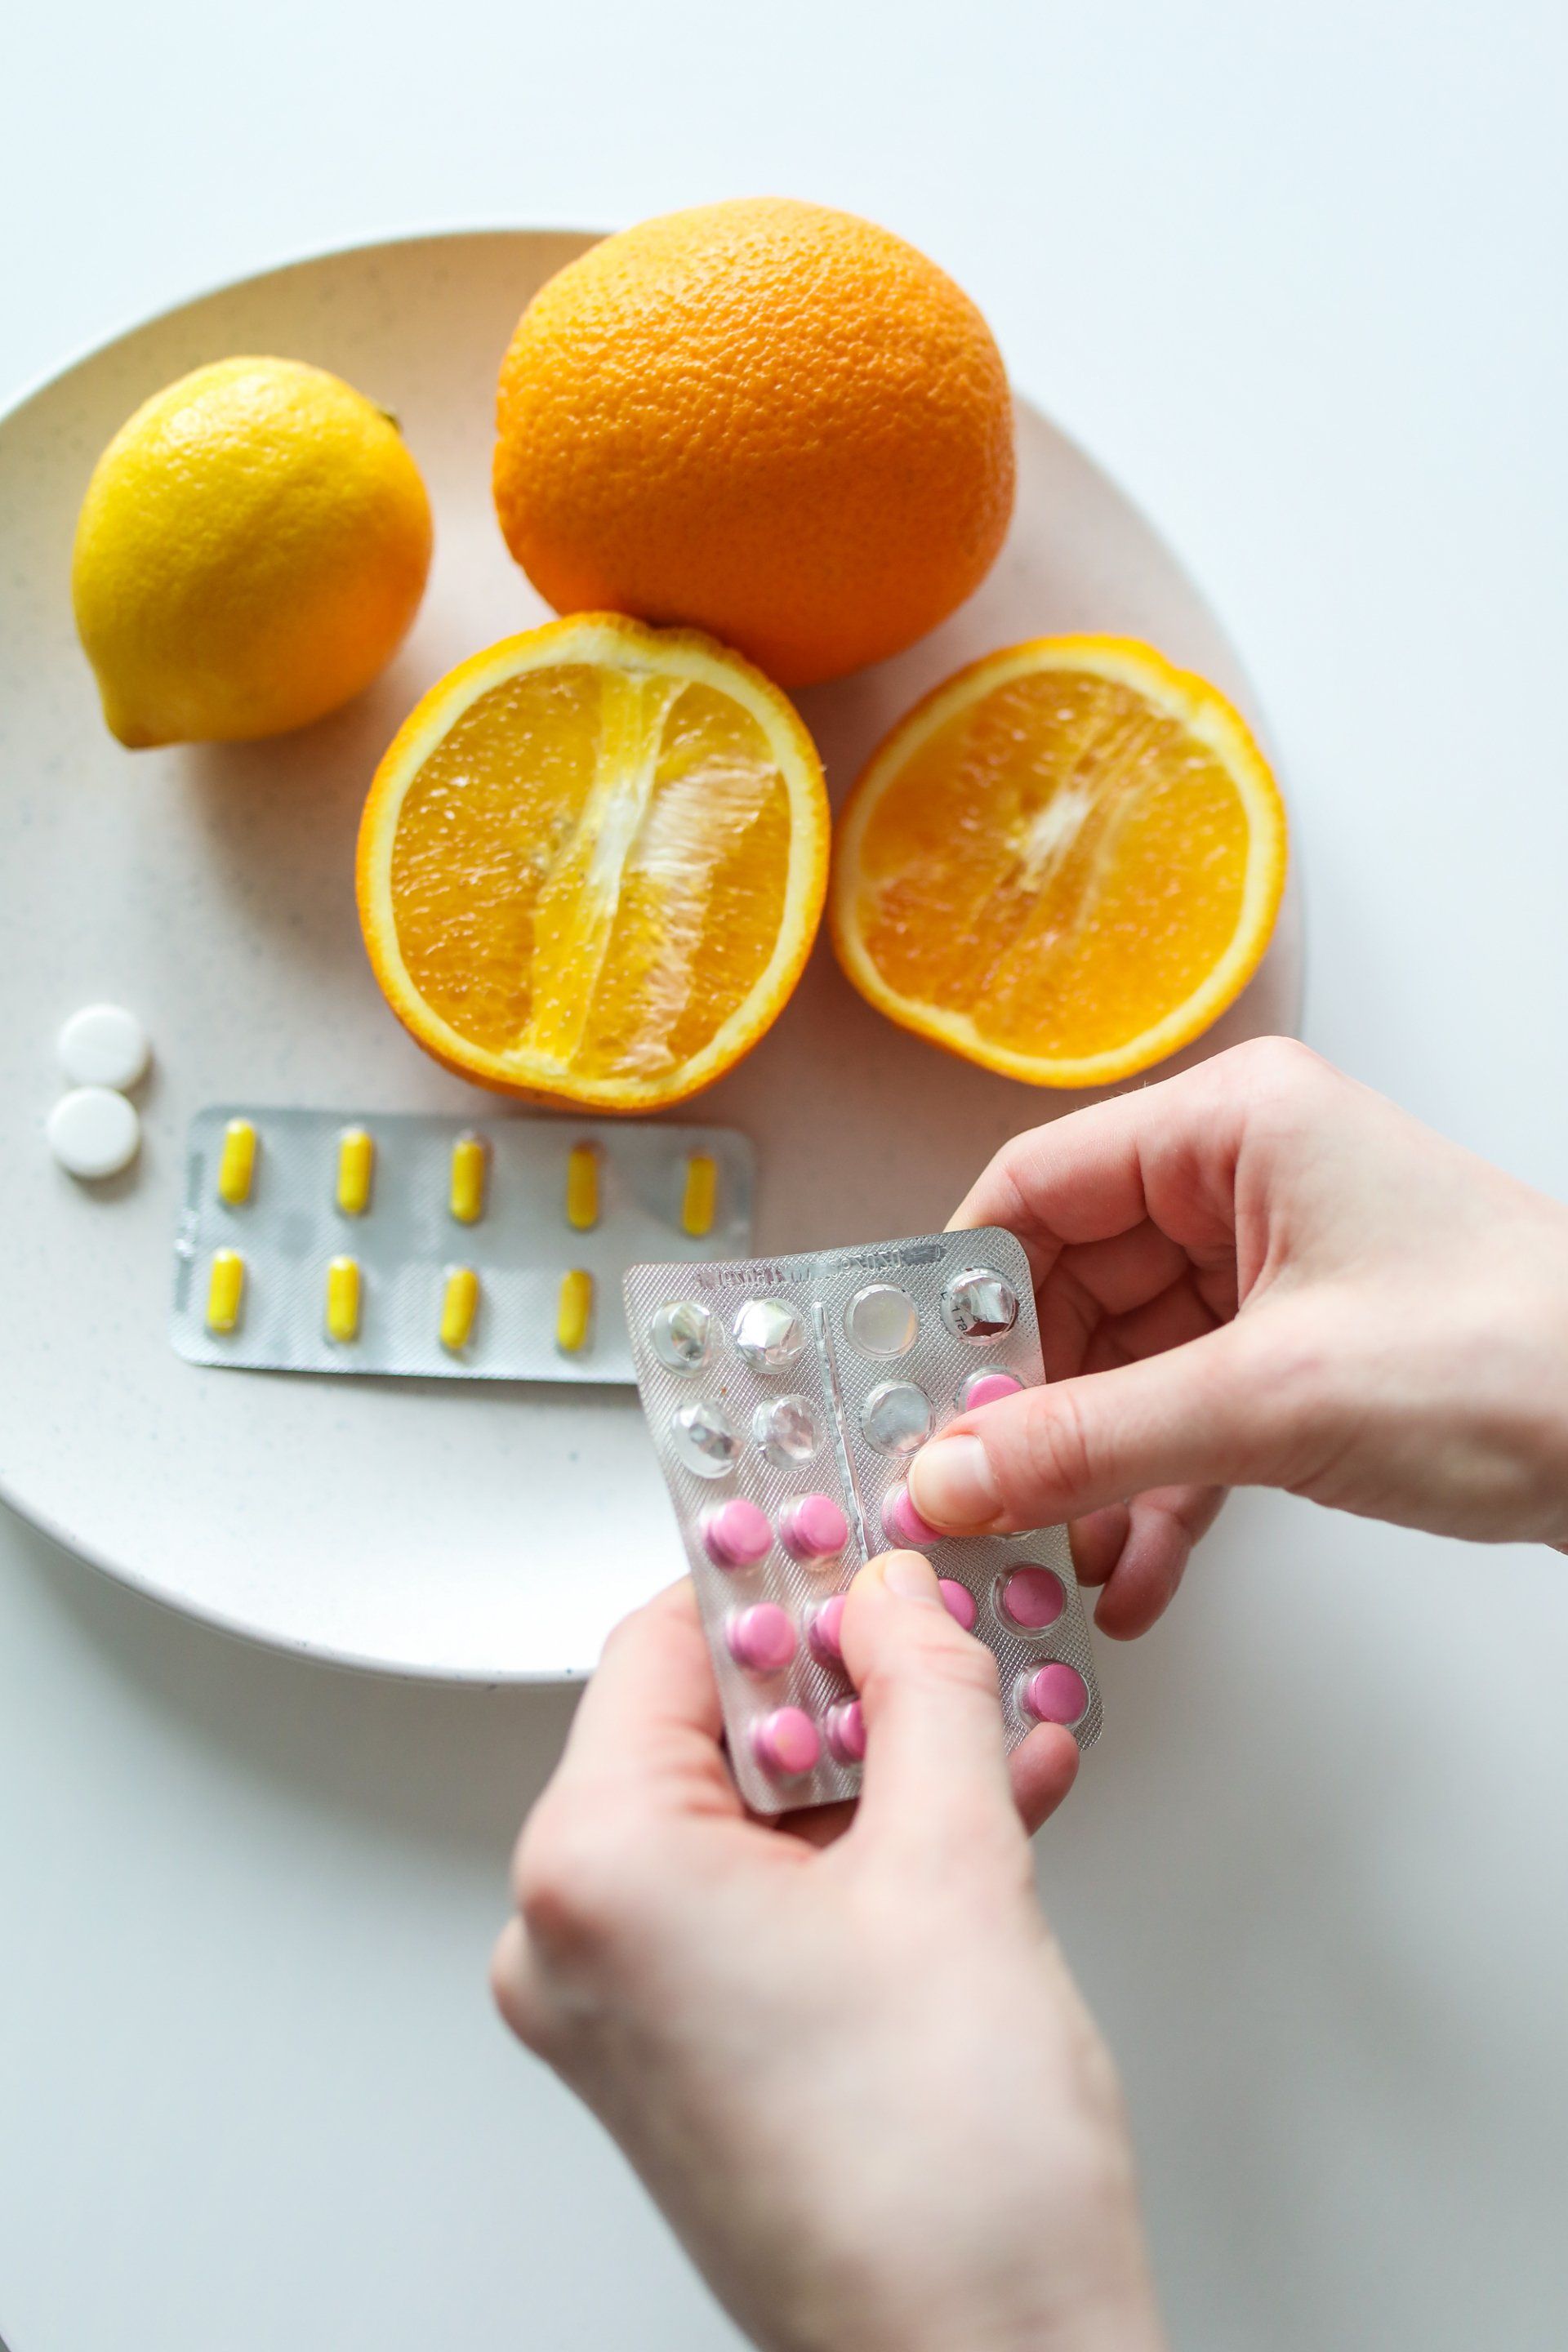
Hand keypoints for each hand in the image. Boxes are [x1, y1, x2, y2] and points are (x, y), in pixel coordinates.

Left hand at [493, 1558, 1166, 2351]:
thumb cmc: (947, 2193)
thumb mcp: (957, 1866)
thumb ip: (924, 1691)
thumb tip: (896, 1600)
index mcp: (597, 1874)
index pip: (665, 1645)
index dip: (776, 1576)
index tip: (850, 1537)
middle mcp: (577, 1944)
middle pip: (704, 1729)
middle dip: (846, 1678)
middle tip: (936, 1627)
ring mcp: (623, 2013)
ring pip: (748, 1817)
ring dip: (876, 1765)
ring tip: (989, 1724)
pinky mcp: (683, 2058)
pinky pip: (761, 1903)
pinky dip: (860, 1854)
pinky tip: (974, 1815)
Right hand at [909, 1036, 1567, 1634]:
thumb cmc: (1519, 1361)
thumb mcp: (1270, 1402)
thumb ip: (1088, 1441)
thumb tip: (945, 1474)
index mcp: (1231, 1128)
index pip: (1034, 1189)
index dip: (958, 1295)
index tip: (900, 1392)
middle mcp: (1242, 1185)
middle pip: (1069, 1290)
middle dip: (1020, 1411)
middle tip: (962, 1502)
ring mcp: (1275, 1274)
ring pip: (1124, 1370)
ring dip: (1085, 1474)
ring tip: (1041, 1563)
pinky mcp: (1306, 1358)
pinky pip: (1190, 1422)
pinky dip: (1156, 1498)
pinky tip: (1130, 1581)